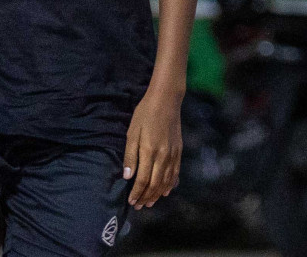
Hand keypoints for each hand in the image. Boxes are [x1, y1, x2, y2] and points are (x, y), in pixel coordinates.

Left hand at [124, 83, 182, 208]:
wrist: (166, 100)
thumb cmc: (145, 115)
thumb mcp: (132, 133)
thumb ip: (130, 156)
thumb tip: (127, 177)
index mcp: (149, 151)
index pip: (143, 179)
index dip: (137, 192)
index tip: (130, 202)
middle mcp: (164, 155)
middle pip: (156, 183)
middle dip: (147, 196)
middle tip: (139, 206)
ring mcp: (173, 153)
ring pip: (167, 180)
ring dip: (158, 193)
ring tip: (150, 202)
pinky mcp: (179, 150)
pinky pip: (176, 172)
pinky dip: (171, 183)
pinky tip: (167, 190)